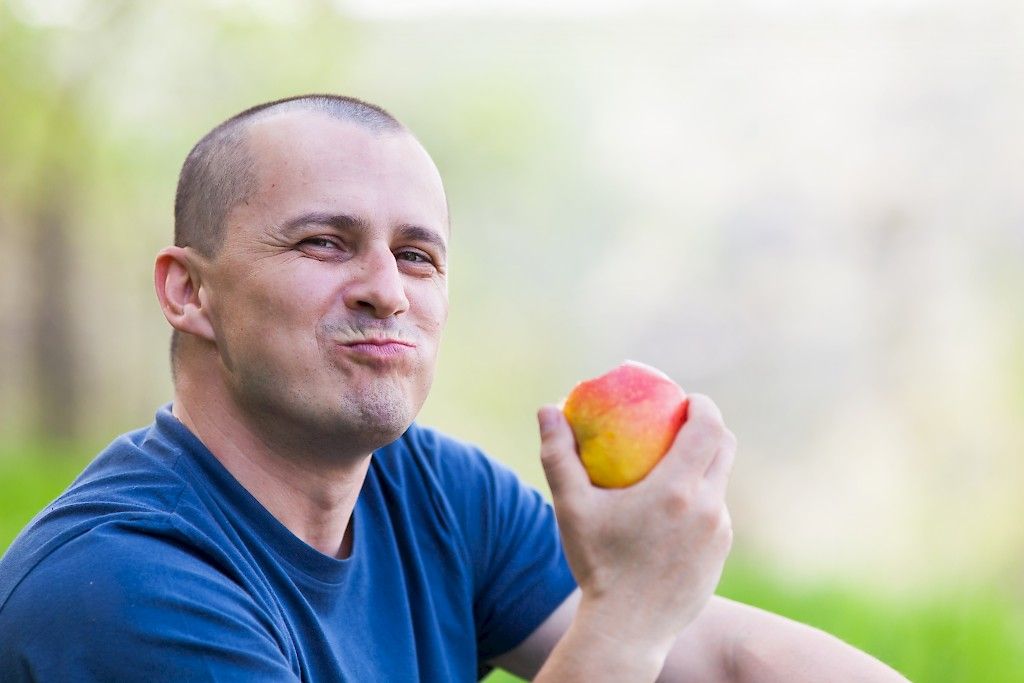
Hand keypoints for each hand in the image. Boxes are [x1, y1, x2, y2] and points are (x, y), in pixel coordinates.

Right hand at [538, 394, 735, 658]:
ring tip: (672, 466)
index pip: (708, 427)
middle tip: (681, 423)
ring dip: (703, 466)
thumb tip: (547, 408)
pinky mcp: (720, 555)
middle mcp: (708, 507)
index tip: (684, 399)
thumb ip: (559, 455)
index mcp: (677, 489)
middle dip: (708, 428)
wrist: (627, 629)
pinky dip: (700, 501)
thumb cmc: (596, 565)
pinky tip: (671, 511)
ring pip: (720, 483)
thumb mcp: (572, 508)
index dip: (702, 405)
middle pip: (724, 448)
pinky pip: (716, 514)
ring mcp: (720, 533)